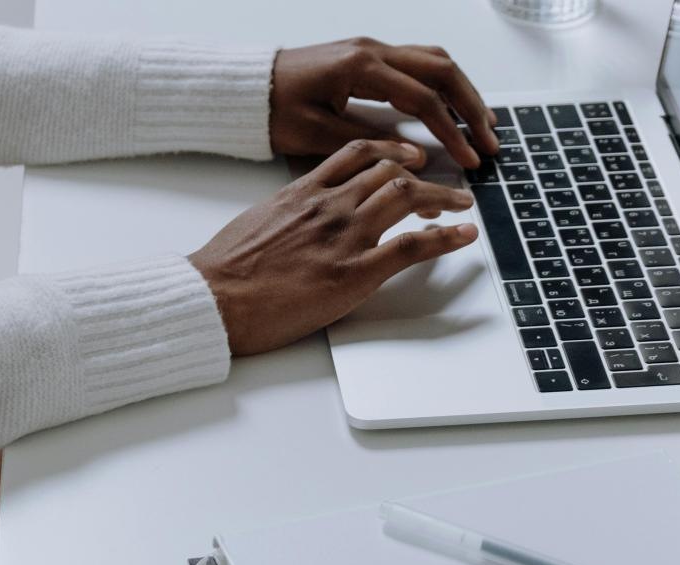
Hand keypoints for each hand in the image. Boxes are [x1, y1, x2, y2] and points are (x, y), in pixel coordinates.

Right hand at [190, 140, 477, 355]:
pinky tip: (464, 235)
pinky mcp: (355, 272)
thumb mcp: (257, 222)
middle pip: (390, 172)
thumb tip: (301, 218)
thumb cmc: (225, 269)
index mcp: (303, 191)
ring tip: (461, 203)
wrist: (214, 297)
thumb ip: (288, 213)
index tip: (406, 158)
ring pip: (407, 197)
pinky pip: (412, 246)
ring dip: (443, 198)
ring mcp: (345, 236)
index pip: (357, 155)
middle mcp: (329, 205)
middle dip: (424, 175)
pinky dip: (446, 237)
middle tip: (444, 186)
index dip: (390, 152)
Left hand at [270, 38, 500, 169]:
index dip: (452, 132)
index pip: (424, 98)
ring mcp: (371, 49)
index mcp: (361, 68)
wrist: (247, 89)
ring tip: (483, 123)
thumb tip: (416, 156)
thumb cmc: (273, 111)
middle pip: (442, 70)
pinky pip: (418, 62)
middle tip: (490, 141)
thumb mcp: (315, 134)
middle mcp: (372, 50)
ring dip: (463, 91)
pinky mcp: (368, 56)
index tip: (470, 159)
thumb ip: (368, 143)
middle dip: (472, 107)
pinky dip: (442, 83)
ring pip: (434, 60)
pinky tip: (453, 106)